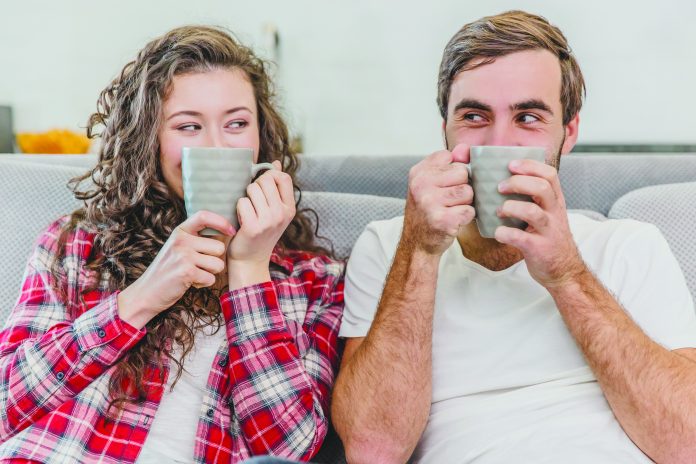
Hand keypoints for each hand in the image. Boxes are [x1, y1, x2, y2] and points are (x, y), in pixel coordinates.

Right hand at [118, 211, 233, 327]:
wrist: (147, 292)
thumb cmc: (167, 270)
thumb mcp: (177, 247)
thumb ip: (195, 239)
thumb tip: (225, 232)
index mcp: (180, 232)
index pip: (204, 216)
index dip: (221, 221)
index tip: (231, 231)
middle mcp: (181, 241)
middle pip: (219, 247)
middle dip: (215, 260)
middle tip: (199, 266)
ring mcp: (183, 256)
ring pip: (218, 264)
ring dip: (210, 273)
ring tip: (194, 274)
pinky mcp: (187, 272)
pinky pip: (211, 278)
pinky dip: (204, 284)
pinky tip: (190, 282)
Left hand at [227, 160, 295, 288]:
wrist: (250, 261)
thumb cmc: (259, 232)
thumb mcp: (273, 210)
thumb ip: (275, 187)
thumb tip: (276, 162)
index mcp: (290, 209)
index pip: (283, 177)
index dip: (270, 176)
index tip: (262, 187)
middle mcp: (282, 214)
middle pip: (265, 180)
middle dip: (254, 186)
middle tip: (252, 202)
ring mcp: (269, 221)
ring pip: (252, 189)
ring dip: (245, 198)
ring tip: (247, 212)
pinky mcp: (253, 227)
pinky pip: (242, 202)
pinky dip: (238, 209)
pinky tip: (241, 220)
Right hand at [402, 144, 474, 255]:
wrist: (417, 243)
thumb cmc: (428, 210)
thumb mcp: (431, 183)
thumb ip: (449, 163)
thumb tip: (466, 149)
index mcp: (418, 172)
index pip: (450, 157)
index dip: (452, 172)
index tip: (443, 185)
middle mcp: (421, 185)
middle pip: (463, 173)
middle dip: (462, 187)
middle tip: (448, 200)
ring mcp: (430, 202)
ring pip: (468, 192)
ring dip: (465, 203)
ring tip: (451, 210)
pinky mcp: (443, 220)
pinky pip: (470, 210)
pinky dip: (466, 217)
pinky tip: (453, 220)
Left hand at [495, 159, 586, 287]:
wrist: (564, 271)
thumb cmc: (548, 238)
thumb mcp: (548, 214)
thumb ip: (534, 198)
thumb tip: (503, 179)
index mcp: (555, 201)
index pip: (550, 174)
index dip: (530, 166)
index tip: (511, 164)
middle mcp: (555, 213)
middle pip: (542, 188)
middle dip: (518, 183)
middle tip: (500, 187)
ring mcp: (548, 231)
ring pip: (532, 212)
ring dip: (510, 207)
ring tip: (498, 211)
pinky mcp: (539, 248)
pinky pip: (520, 238)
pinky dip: (505, 233)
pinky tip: (498, 232)